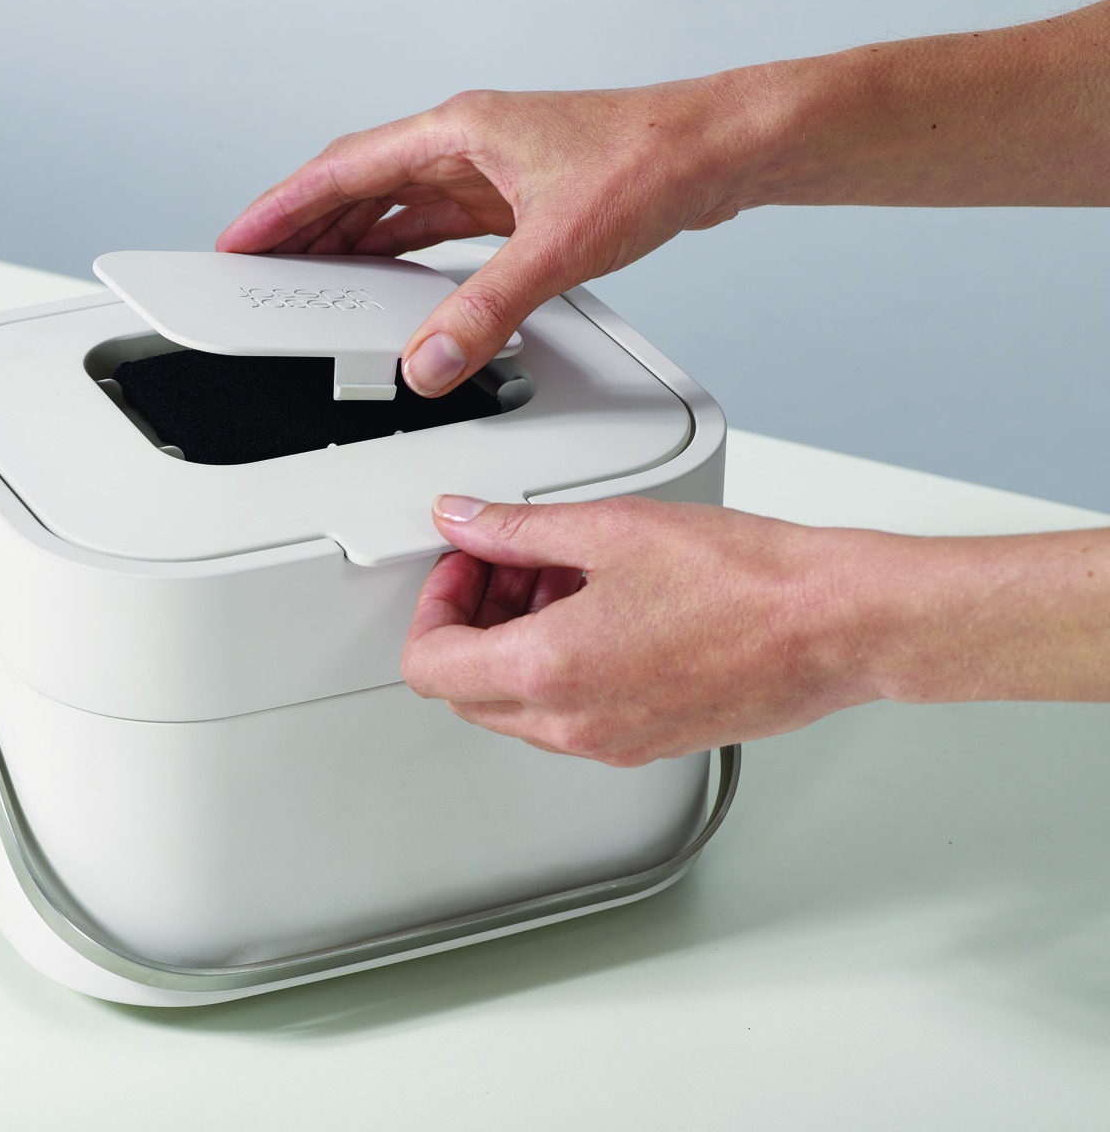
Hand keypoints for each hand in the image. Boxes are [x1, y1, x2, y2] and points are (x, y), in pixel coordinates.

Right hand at [215, 84, 758, 395]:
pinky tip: (391, 276)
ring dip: (350, 239)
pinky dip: (402, 250)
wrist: (718, 150)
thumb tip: (432, 362)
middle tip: (258, 267)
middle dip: (303, 227)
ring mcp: (490, 167)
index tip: (240, 239)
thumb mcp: (559, 245)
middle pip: (358, 185)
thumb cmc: (652, 160)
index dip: (283, 208)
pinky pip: (436, 223)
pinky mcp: (516, 194)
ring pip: (396, 203)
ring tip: (309, 277)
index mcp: (459, 132)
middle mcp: (466, 143)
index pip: (343, 170)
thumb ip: (487, 310)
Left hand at [401, 495, 885, 765]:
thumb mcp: (610, 528)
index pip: (431, 666)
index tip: (461, 566)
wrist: (836, 625)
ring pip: (518, 707)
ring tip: (563, 578)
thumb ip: (517, 529)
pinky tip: (602, 610)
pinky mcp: (646, 743)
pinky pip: (570, 716)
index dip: (432, 608)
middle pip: (467, 692)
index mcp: (550, 672)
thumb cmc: (746, 582)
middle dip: (471, 623)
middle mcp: (574, 724)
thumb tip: (465, 522)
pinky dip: (561, 668)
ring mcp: (610, 742)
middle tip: (505, 566)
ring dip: (516, 645)